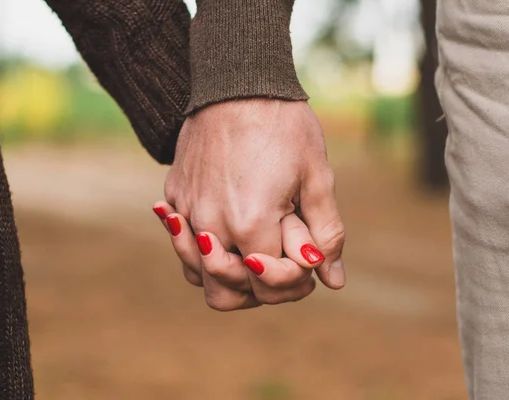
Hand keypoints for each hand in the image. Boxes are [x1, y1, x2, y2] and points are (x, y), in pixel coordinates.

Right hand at [161, 99, 345, 309]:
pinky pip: (183, 245)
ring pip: (199, 277)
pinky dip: (203, 253)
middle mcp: (212, 226)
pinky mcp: (174, 198)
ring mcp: (187, 212)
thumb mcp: (317, 176)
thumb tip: (333, 279)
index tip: (308, 262)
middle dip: (258, 292)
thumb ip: (327, 234)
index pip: (270, 285)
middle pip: (226, 295)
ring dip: (229, 277)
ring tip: (254, 252)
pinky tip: (225, 234)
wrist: (237, 82)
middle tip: (280, 266)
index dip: (296, 283)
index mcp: (252, 224)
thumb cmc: (284, 125)